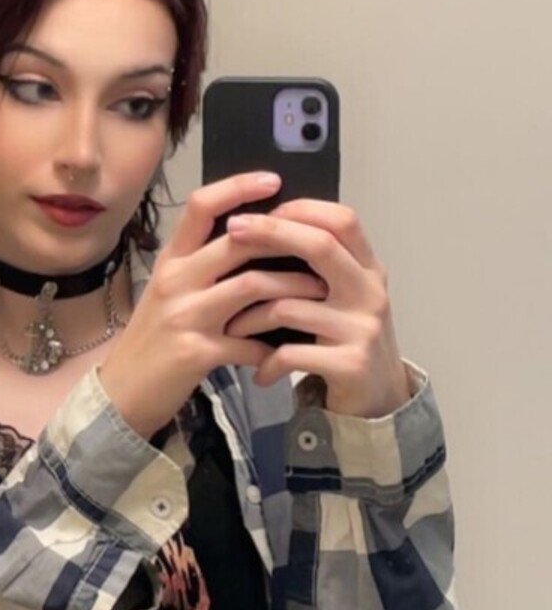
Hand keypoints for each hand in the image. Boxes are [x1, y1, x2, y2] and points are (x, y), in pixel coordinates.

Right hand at [97, 173, 329, 441]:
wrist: (121, 392)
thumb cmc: (153, 339)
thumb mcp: (169, 293)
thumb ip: (202, 267)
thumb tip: (255, 240)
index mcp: (171, 260)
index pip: (201, 206)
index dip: (238, 187)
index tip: (274, 180)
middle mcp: (176, 280)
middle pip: (237, 240)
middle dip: (286, 239)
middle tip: (323, 244)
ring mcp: (185, 316)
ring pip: (252, 285)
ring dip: (293, 287)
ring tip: (320, 291)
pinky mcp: (196, 352)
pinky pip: (249, 342)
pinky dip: (274, 345)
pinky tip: (288, 348)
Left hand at [223, 200, 411, 417]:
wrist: (378, 400)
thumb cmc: (347, 342)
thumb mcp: (344, 298)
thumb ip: (319, 269)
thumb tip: (265, 228)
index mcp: (368, 269)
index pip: (342, 220)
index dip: (301, 209)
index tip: (260, 211)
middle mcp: (370, 292)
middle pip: (320, 246)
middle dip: (272, 233)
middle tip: (233, 231)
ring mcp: (362, 328)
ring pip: (290, 305)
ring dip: (250, 317)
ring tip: (231, 329)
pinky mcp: (350, 364)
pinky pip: (291, 353)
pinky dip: (267, 362)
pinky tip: (259, 372)